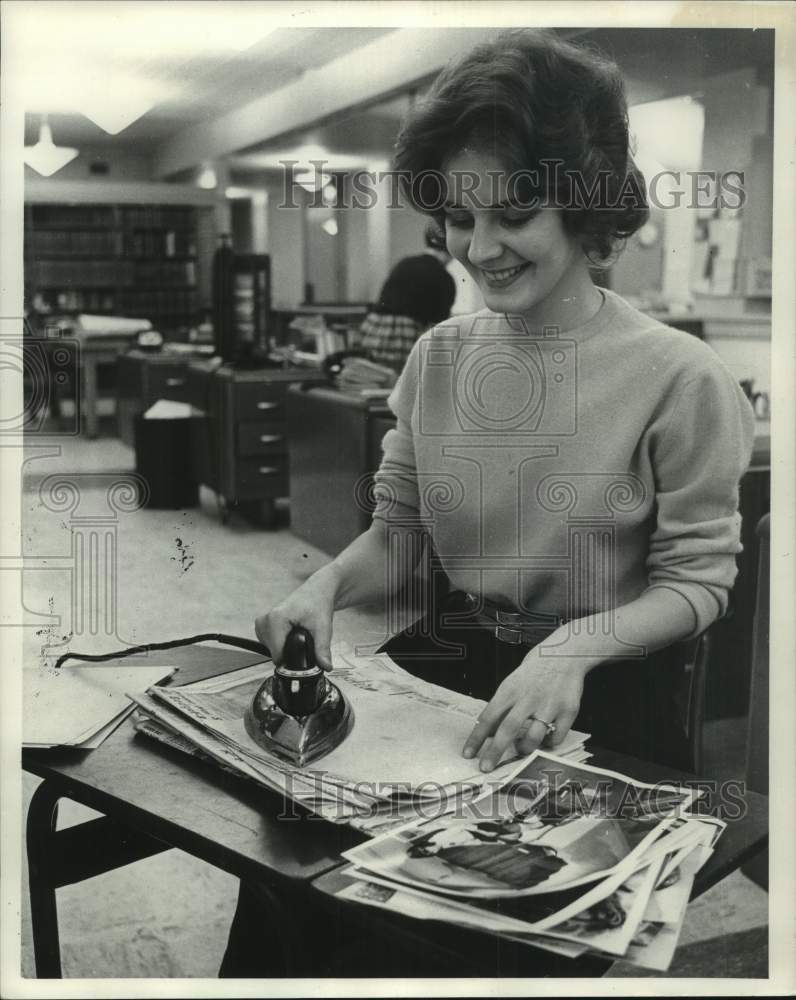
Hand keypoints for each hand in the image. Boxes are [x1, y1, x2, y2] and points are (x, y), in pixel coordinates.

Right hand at [254, 570, 337, 668]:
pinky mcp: (262, 625)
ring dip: (286, 647)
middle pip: (274, 653)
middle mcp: (265, 620)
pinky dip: (280, 643)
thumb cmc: (318, 603)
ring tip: (299, 634)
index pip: (277, 654)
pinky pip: (269, 644)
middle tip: (304, 638)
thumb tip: (326, 667)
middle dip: (290, 652)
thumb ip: (322, 649)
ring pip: (271, 650)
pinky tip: (291, 634)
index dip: (293, 659)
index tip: (305, 653)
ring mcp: (261, 622)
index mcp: (276, 619)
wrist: (316, 591)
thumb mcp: (323, 627)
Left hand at [462, 643, 588, 771]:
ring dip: (524, 748)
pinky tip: (546, 740)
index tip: (468, 754)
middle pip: (508, 729)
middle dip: (495, 751)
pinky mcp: (568, 711)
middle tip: (486, 767)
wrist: (564, 654)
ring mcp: (549, 705)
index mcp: (510, 690)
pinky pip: (557, 737)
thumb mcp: (512, 683)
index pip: (488, 716)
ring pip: (534, 737)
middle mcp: (528, 698)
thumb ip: (502, 706)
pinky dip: (549, 744)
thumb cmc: (534, 670)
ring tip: (522, 749)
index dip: (477, 737)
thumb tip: (487, 731)